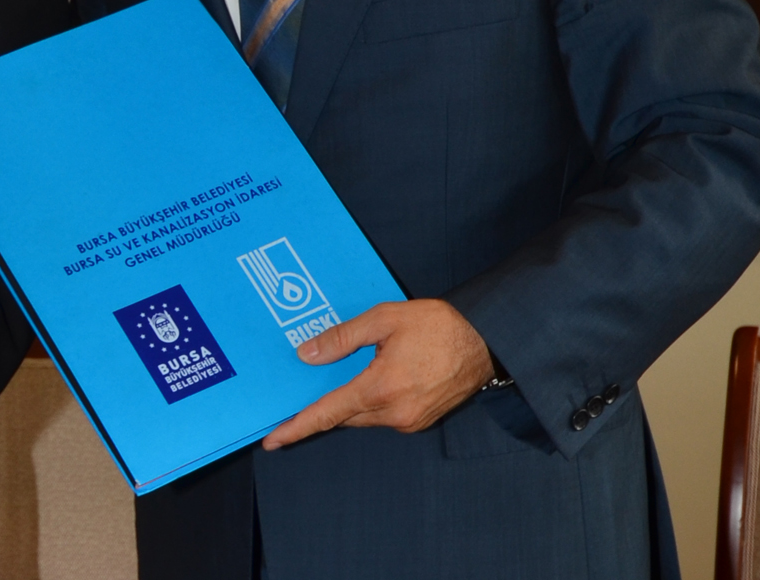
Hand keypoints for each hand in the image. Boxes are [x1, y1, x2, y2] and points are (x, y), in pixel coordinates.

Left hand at [262, 299, 493, 448]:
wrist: (486, 342)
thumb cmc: (438, 325)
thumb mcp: (384, 319)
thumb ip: (342, 338)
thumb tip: (307, 355)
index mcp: (380, 389)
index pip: (328, 413)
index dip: (297, 427)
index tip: (272, 440)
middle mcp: (394, 413)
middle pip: (343, 416)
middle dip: (323, 406)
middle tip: (301, 391)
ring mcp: (409, 421)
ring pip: (363, 417)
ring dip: (350, 401)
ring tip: (347, 373)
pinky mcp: (420, 421)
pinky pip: (383, 416)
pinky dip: (371, 402)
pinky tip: (374, 378)